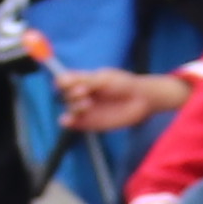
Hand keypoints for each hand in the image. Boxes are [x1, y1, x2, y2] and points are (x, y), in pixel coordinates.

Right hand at [49, 65, 180, 136]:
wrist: (141, 100)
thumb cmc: (124, 84)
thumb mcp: (104, 79)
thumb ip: (84, 80)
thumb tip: (61, 79)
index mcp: (84, 81)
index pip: (65, 82)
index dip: (63, 83)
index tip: (67, 83)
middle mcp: (83, 95)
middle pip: (65, 96)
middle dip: (72, 95)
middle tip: (84, 93)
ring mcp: (87, 110)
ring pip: (69, 110)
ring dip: (74, 107)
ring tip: (87, 105)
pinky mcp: (91, 123)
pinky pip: (75, 124)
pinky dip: (69, 123)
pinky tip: (69, 121)